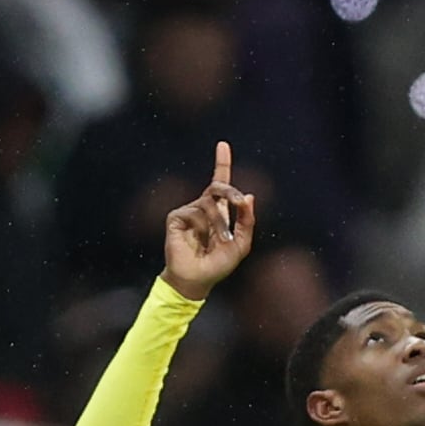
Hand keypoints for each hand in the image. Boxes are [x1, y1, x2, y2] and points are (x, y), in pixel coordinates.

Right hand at [160, 142, 255, 300]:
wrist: (196, 280)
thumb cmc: (217, 265)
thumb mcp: (241, 244)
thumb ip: (247, 220)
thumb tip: (247, 195)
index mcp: (219, 212)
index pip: (220, 183)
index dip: (222, 163)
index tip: (223, 145)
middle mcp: (203, 208)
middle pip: (218, 186)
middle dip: (230, 191)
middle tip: (238, 201)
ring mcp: (189, 212)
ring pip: (209, 203)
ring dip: (219, 223)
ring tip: (219, 241)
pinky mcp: (176, 217)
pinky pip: (195, 211)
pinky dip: (203, 226)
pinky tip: (198, 240)